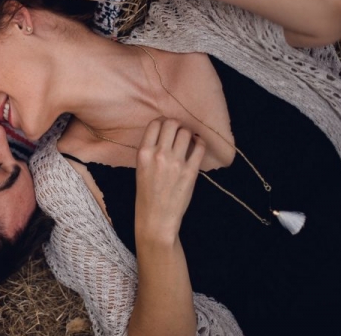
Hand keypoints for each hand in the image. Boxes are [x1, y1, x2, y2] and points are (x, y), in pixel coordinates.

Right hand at [134, 119, 204, 242]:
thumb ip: (149, 150)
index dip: (162, 123)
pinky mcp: (190, 171)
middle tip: (178, 132)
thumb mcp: (140, 168)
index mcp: (143, 153)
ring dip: (187, 133)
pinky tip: (197, 145)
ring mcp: (175, 162)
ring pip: (185, 132)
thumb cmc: (146, 194)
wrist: (156, 217)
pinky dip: (199, 143)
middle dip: (176, 125)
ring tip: (187, 140)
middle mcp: (158, 154)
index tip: (166, 128)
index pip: (155, 124)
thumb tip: (164, 133)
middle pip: (171, 123)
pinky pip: (199, 147)